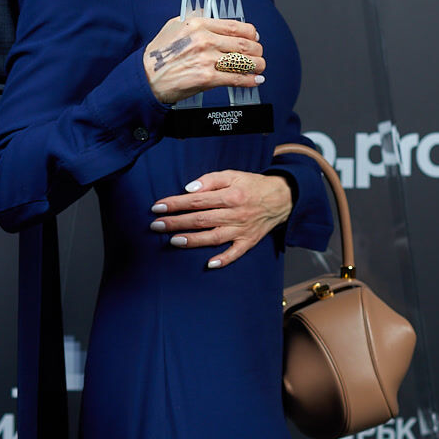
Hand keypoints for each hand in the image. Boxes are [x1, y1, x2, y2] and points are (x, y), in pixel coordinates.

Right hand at [142, 13, 263, 105]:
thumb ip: (192, 17)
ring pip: (243, 61)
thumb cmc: (158, 55)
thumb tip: (207, 12)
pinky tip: (255, 80)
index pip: (234, 26)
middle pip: (243, 43)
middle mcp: (204, 40)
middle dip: (257, 50)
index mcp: (198, 24)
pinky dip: (249, 80)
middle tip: (259, 54)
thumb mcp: (173, 27)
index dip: (250, 32)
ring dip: (257, 65)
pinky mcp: (207, 78)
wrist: (146, 78)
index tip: (255, 37)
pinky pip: (235, 78)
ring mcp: (206, 59)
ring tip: (260, 67)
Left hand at [149, 170, 293, 268]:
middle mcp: (235, 213)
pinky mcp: (249, 241)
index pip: (196, 200)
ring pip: (214, 237)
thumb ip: (210, 180)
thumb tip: (189, 189)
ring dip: (193, 240)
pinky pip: (236, 253)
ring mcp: (242, 229)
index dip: (175, 204)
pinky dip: (224, 259)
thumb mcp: (232, 175)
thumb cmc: (252, 185)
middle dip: (176, 222)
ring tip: (173, 241)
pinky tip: (209, 264)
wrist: (282, 197)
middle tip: (156, 225)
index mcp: (230, 195)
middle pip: (201, 219)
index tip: (157, 207)